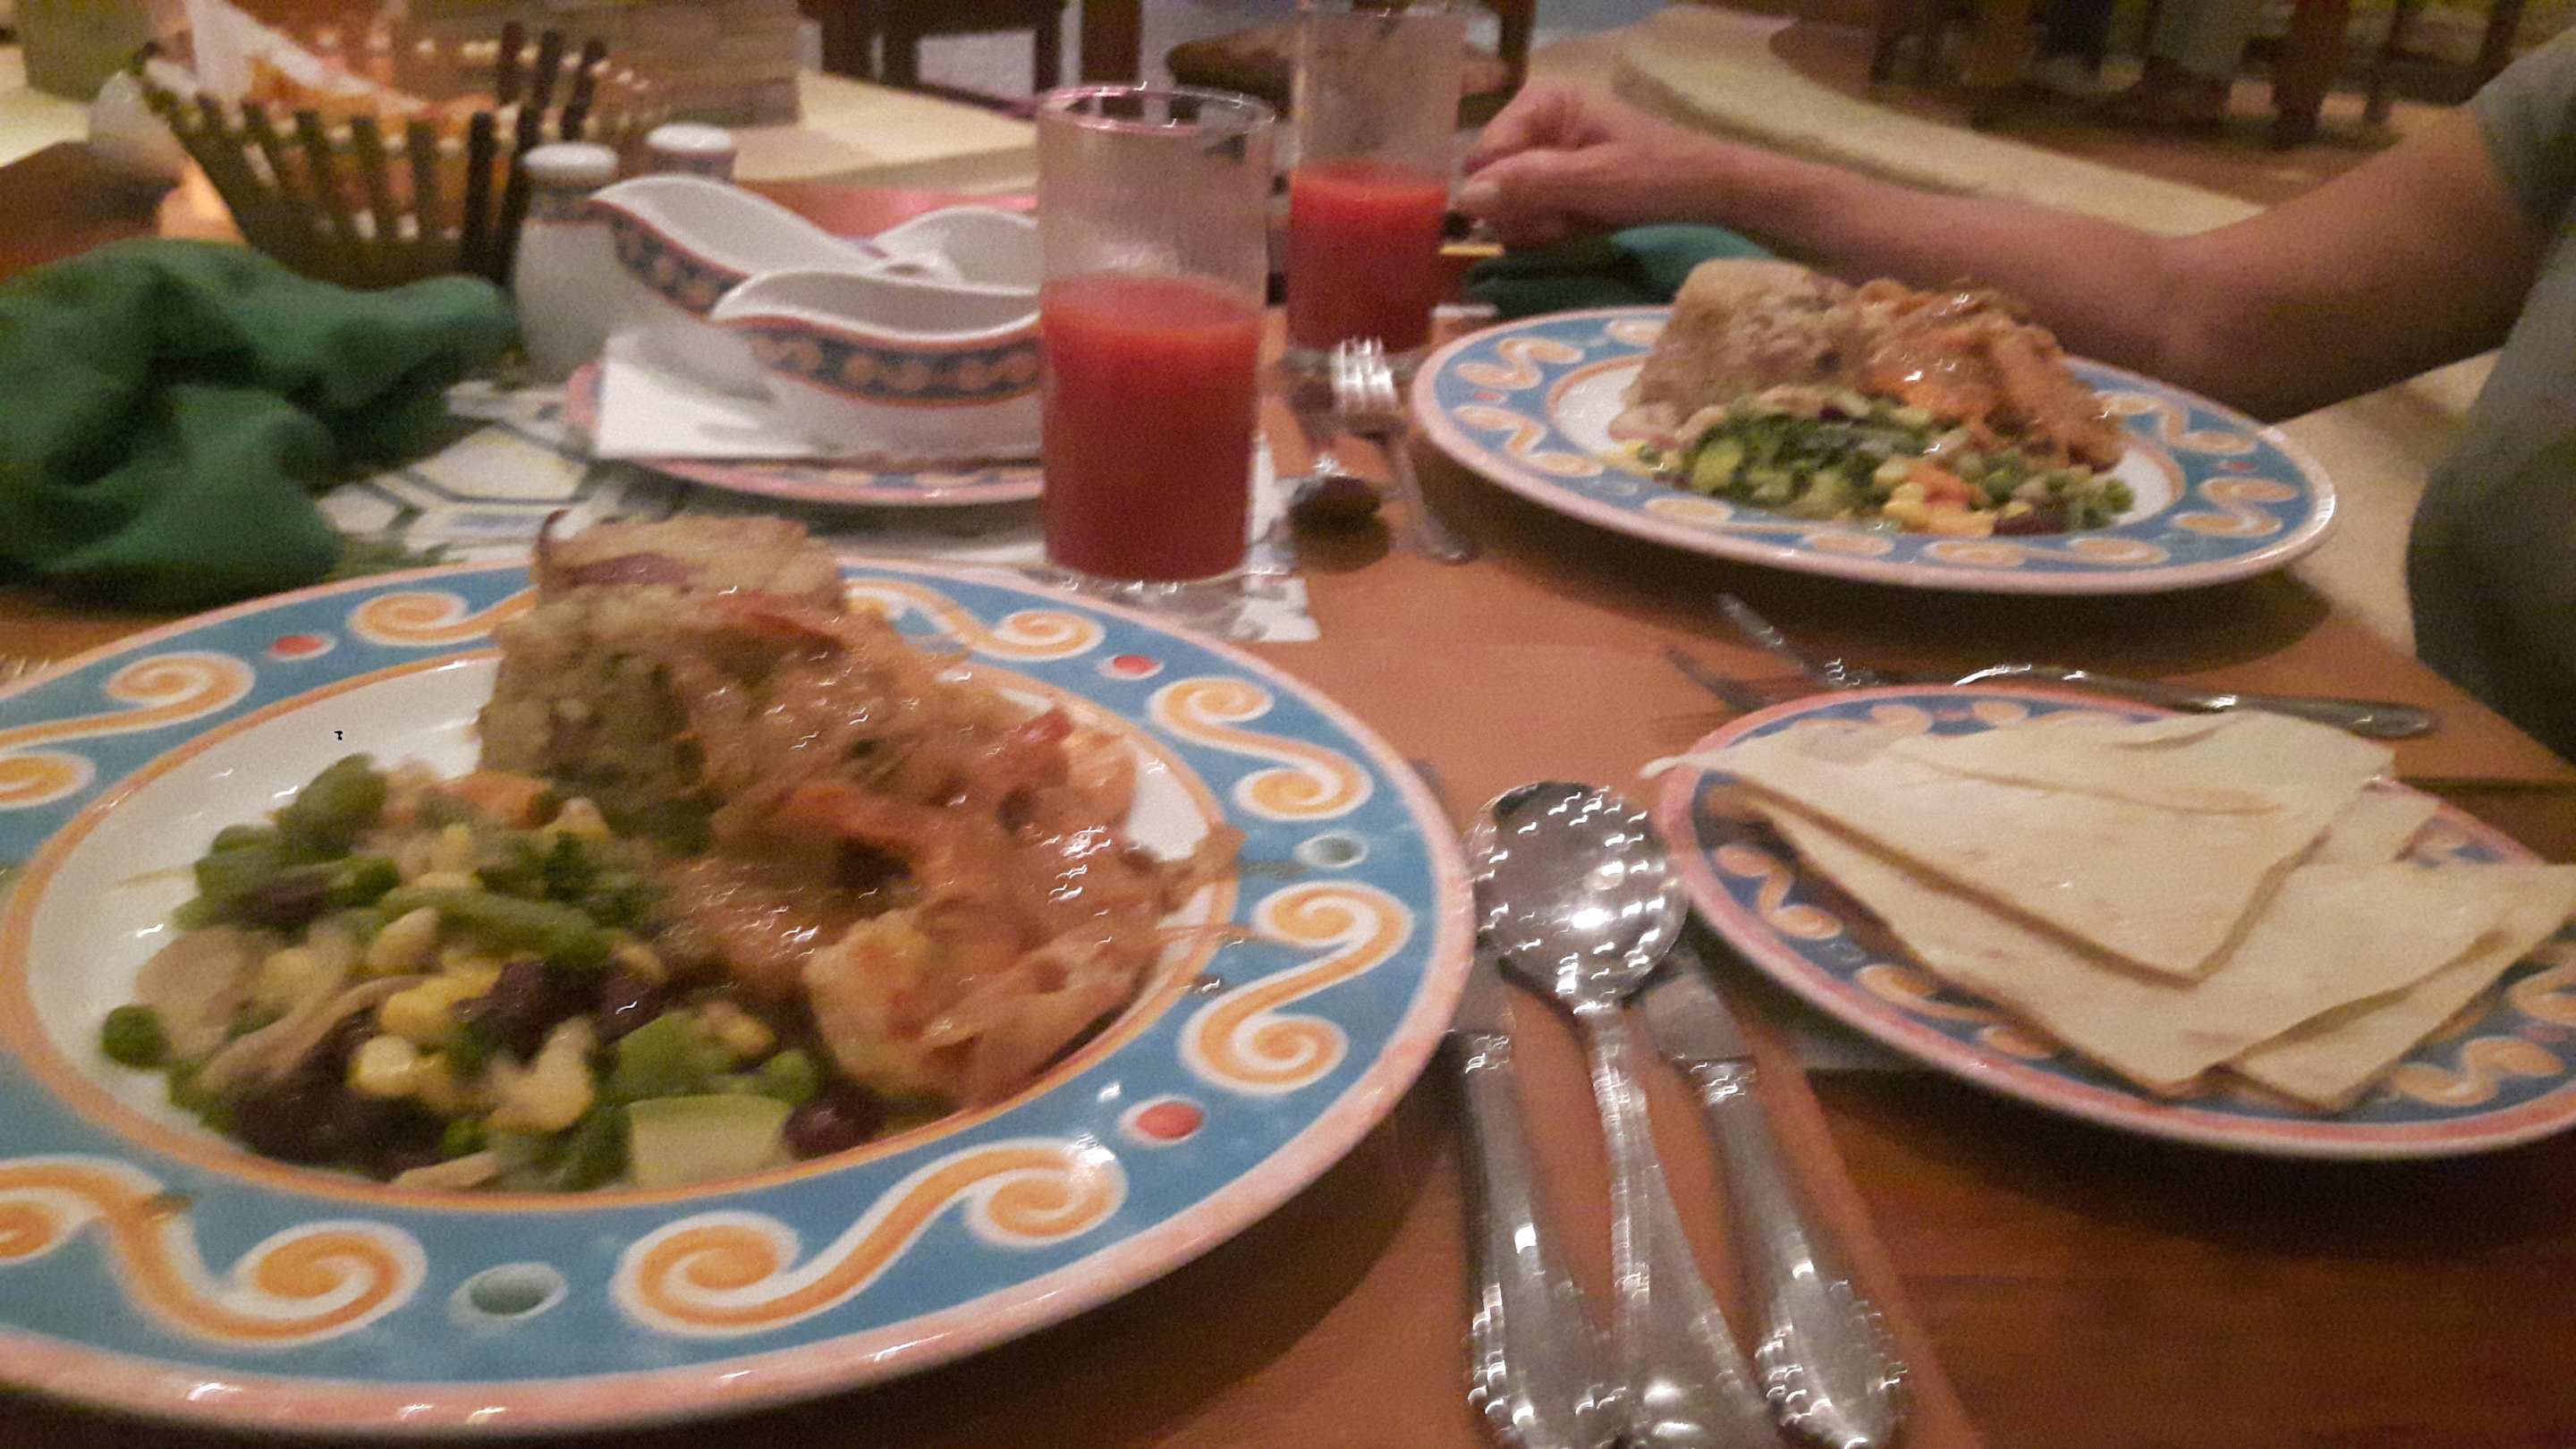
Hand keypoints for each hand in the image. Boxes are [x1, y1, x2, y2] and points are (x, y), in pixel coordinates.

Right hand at [1457, 84, 1736, 246]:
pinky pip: (1526, 216)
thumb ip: (1529, 185)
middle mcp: (1533, 124)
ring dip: (1537, 226)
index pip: (1482, 157)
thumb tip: (1466, 198)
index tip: (1539, 213)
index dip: (1500, 194)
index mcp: (1540, 102)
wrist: (1707, 193)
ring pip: (1505, 207)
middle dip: (1523, 213)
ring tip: (1577, 224)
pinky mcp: (1554, 184)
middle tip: (1564, 221)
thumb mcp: (1593, 181)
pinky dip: (1549, 230)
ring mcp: (1542, 156)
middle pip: (1490, 184)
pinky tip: (1578, 229)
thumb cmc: (1656, 176)